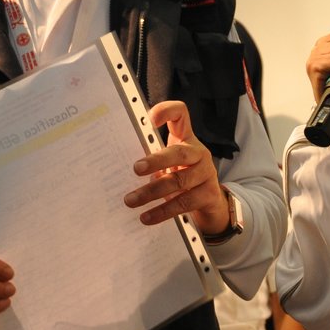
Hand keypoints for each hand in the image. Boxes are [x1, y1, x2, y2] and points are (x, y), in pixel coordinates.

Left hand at [125, 101, 226, 235]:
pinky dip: (163, 211)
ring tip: (131, 200)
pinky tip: (146, 217)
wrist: (210, 203)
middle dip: (156, 161)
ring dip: (152, 192)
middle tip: (135, 169)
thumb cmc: (182, 177)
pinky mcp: (209, 194)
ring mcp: (207, 173)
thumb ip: (154, 159)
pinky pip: (184, 203)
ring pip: (179, 181)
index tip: (148, 120)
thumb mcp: (170, 164)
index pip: (180, 114)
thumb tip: (119, 165)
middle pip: (179, 152)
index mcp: (186, 139)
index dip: (166, 111)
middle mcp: (199, 152)